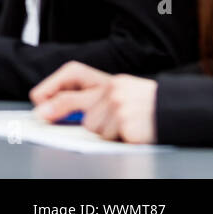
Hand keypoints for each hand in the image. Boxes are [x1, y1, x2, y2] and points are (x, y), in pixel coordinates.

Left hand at [30, 62, 157, 142]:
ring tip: (121, 125)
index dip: (49, 88)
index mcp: (105, 78)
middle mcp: (111, 87)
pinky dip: (117, 138)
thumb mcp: (113, 95)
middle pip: (69, 101)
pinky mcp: (126, 124)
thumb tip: (47, 111)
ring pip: (90, 126)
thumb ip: (86, 99)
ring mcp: (118, 105)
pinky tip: (130, 131)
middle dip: (54, 111)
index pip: (70, 75)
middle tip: (40, 116)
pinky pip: (107, 137)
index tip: (37, 101)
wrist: (175, 111)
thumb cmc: (140, 104)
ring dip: (102, 131)